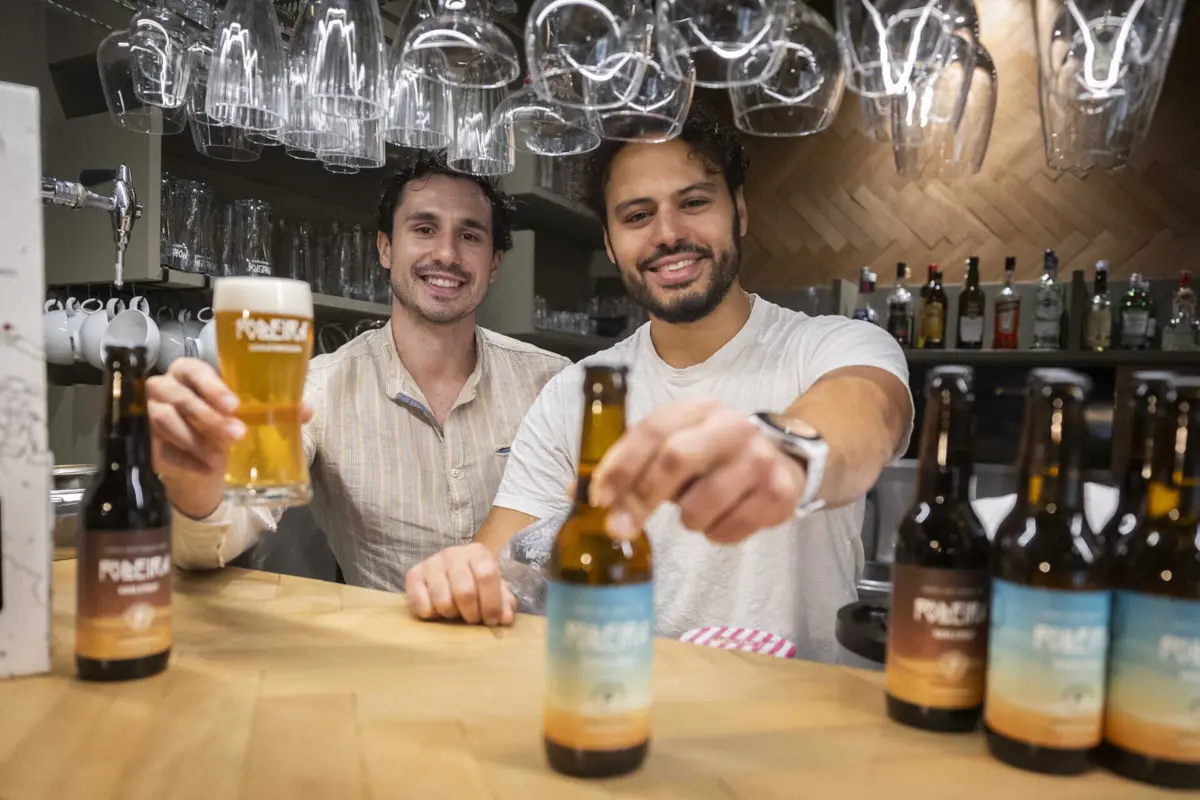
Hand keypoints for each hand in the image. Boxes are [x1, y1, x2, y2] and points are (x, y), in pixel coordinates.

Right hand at [147, 357, 311, 518]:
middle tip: (236, 434)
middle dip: (209, 416)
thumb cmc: (226, 423)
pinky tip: (209, 468)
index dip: (212, 386)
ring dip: (197, 439)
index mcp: (191, 373)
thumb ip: (273, 408)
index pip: (195, 370)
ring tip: (221, 455)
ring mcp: (152, 414)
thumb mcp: (247, 413)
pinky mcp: (149, 443)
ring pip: (166, 421)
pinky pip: (165, 450)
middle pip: (181, 397)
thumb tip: (305, 411)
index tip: (234, 405)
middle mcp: (166, 388)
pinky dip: (188, 460)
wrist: (203, 461)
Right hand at [405, 543, 517, 625]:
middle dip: (471, 613)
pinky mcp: (413, 574)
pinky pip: (419, 601)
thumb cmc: (476, 584)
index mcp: (478, 553)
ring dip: (450, 614)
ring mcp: (432, 563)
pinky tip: (435, 612)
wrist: (450, 574)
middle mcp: (453, 553)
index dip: (491, 603)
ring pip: (442, 600)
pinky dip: (428, 613)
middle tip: (472, 620)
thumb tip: (504, 618)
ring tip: (454, 613)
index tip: (491, 620)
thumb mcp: (495, 590)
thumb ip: (504, 602)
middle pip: (465, 591)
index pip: (486, 575)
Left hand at [589, 396, 806, 544]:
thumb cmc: (713, 457)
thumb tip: (576, 493)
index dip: (621, 464)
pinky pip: (729, 529)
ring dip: (687, 519)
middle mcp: (731, 426)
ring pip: (702, 504)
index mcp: (699, 408)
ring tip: (694, 511)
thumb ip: (632, 464)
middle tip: (619, 528)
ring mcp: (759, 458)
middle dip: (641, 498)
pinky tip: (722, 517)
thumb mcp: (675, 446)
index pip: (653, 429)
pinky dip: (715, 533)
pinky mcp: (780, 493)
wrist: (782, 461)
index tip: (599, 498)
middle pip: (675, 458)